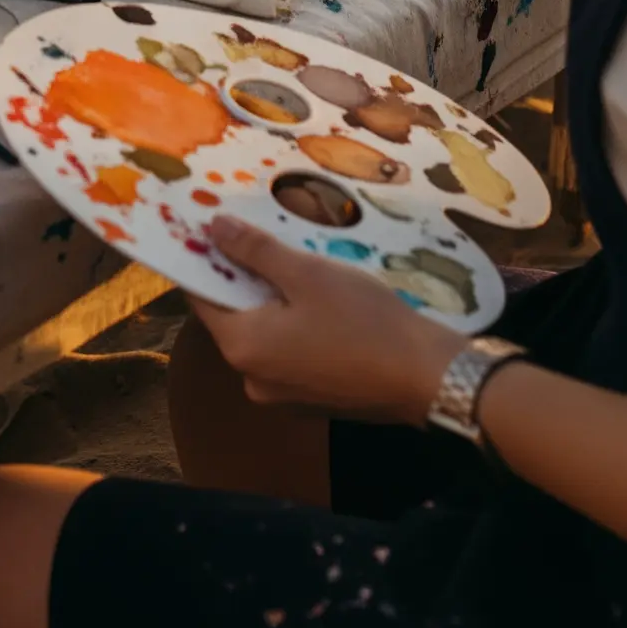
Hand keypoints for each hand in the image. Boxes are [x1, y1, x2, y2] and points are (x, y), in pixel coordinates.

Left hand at [192, 215, 461, 423]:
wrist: (424, 378)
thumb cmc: (362, 320)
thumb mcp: (307, 274)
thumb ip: (255, 251)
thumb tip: (211, 229)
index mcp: (242, 347)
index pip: (202, 297)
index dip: (206, 260)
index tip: (213, 227)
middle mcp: (252, 379)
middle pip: (233, 316)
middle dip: (245, 276)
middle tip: (264, 235)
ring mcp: (281, 395)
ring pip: (264, 333)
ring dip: (273, 300)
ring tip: (300, 263)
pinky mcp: (310, 400)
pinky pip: (288, 353)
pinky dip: (294, 325)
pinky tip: (322, 301)